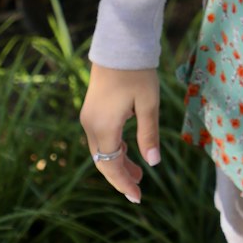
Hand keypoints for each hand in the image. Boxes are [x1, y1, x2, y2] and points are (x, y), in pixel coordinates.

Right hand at [79, 63, 159, 203]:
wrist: (120, 43)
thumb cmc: (137, 72)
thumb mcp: (149, 104)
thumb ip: (149, 135)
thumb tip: (154, 163)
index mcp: (103, 128)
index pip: (111, 166)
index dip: (124, 184)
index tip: (138, 198)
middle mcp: (90, 125)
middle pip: (103, 161)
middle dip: (120, 177)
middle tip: (139, 190)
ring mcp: (89, 117)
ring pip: (101, 150)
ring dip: (118, 162)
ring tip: (138, 173)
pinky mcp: (92, 109)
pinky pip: (101, 137)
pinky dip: (114, 148)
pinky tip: (128, 150)